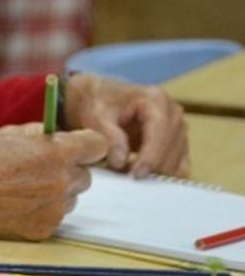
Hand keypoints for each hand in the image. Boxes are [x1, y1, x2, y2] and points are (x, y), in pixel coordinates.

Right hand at [0, 124, 108, 239]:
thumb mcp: (11, 133)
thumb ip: (42, 135)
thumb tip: (59, 137)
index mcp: (56, 153)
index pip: (98, 146)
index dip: (87, 145)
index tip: (77, 148)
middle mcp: (61, 182)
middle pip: (86, 176)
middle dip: (68, 171)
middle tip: (40, 170)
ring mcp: (54, 209)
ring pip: (70, 198)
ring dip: (56, 192)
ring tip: (23, 189)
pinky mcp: (43, 229)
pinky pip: (54, 217)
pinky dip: (41, 211)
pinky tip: (16, 205)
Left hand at [64, 72, 188, 176]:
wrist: (101, 100)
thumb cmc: (99, 104)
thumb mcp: (95, 116)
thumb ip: (109, 136)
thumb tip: (121, 161)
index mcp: (155, 99)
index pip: (160, 131)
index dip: (150, 156)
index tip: (136, 174)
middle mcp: (173, 112)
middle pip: (172, 148)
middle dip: (151, 167)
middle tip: (124, 176)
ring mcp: (179, 128)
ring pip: (178, 160)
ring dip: (156, 173)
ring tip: (127, 173)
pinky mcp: (178, 143)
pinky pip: (180, 167)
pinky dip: (163, 177)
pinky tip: (141, 176)